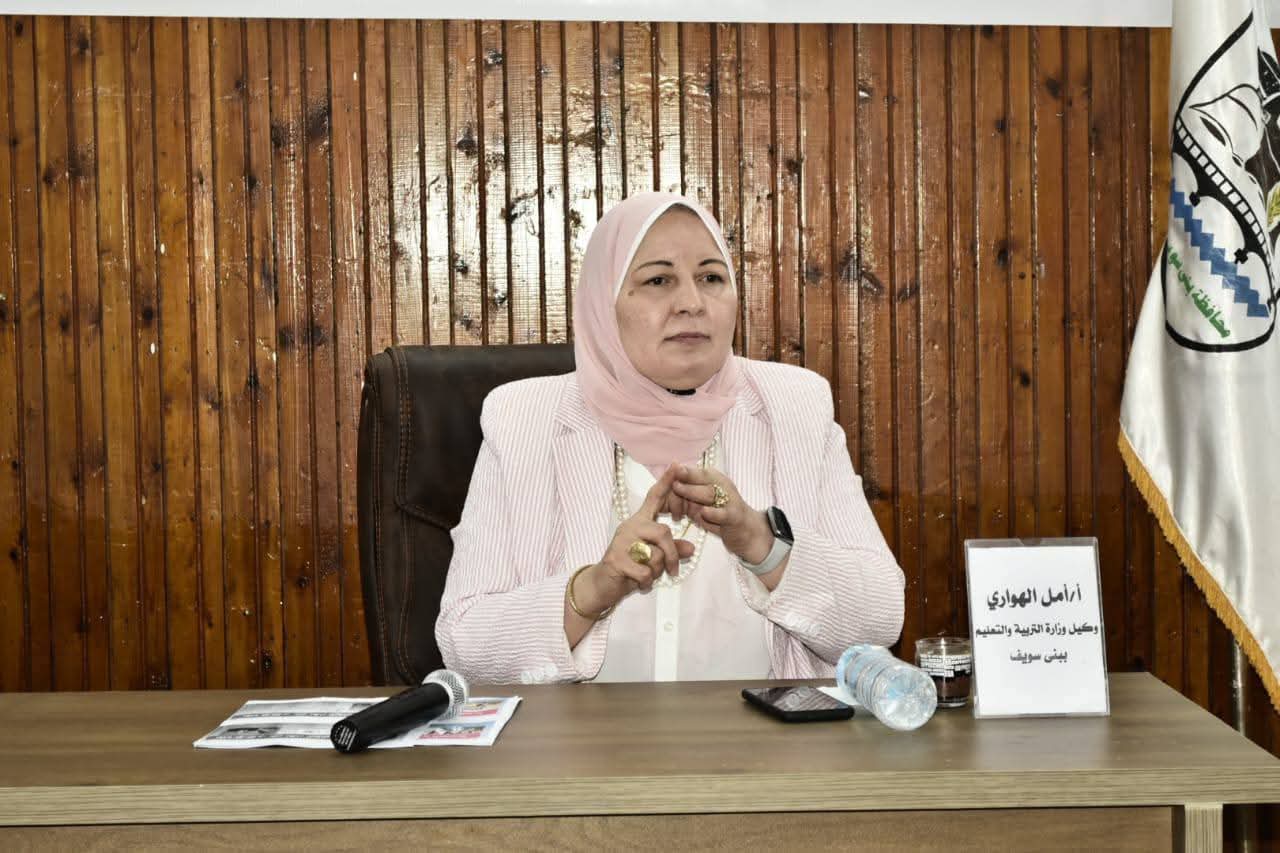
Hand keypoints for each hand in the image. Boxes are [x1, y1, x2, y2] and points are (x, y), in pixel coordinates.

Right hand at [574, 465, 695, 612]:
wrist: (601, 585)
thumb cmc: (629, 569)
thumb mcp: (653, 559)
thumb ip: (671, 550)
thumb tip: (691, 548)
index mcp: (638, 522)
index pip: (653, 498)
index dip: (666, 483)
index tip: (676, 465)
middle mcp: (629, 527)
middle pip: (663, 532)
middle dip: (672, 554)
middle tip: (674, 571)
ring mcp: (621, 542)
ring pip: (655, 554)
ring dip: (656, 571)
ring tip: (645, 575)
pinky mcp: (616, 559)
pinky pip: (645, 571)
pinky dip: (646, 582)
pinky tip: (638, 583)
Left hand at [671, 465, 773, 563]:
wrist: (746, 532)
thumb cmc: (719, 515)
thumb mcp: (701, 503)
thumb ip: (686, 495)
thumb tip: (665, 487)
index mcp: (714, 480)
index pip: (697, 472)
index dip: (683, 472)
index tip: (669, 470)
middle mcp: (722, 486)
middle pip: (702, 479)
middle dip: (685, 479)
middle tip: (671, 481)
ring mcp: (729, 501)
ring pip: (710, 493)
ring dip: (692, 492)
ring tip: (678, 489)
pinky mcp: (734, 517)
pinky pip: (724, 513)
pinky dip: (713, 513)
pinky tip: (703, 512)